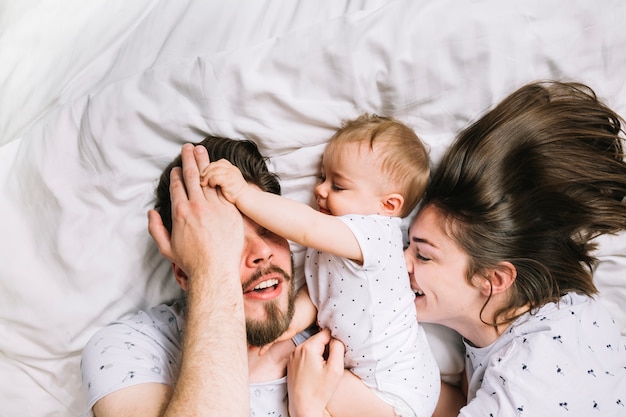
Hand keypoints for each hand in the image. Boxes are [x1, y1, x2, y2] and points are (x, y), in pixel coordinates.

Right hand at [148, 144, 243, 278]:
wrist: (215, 269)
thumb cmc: (191, 261)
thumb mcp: (166, 248)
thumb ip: (156, 229)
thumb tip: (151, 213)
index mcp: (180, 212)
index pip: (176, 186)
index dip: (175, 175)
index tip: (175, 167)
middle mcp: (196, 206)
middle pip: (191, 176)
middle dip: (188, 159)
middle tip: (188, 147)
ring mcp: (214, 207)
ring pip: (208, 178)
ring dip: (204, 162)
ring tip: (202, 150)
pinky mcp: (229, 210)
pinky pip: (223, 189)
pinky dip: (219, 177)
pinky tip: (219, 167)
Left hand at [200, 158, 247, 204]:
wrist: (245, 198)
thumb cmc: (235, 193)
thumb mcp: (227, 181)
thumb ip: (220, 176)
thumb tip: (205, 176)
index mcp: (231, 168)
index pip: (217, 162)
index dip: (209, 167)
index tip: (203, 174)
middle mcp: (231, 168)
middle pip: (214, 165)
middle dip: (205, 171)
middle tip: (201, 178)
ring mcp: (231, 173)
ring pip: (213, 171)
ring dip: (206, 177)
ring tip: (204, 183)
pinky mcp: (229, 180)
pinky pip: (215, 177)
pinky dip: (211, 181)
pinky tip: (212, 186)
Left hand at [287, 328, 344, 416]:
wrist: (303, 407)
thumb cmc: (319, 391)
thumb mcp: (335, 369)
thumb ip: (338, 348)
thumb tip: (336, 338)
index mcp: (308, 348)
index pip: (325, 333)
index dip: (334, 341)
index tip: (336, 353)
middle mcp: (297, 349)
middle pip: (317, 339)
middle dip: (326, 347)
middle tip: (330, 363)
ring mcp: (292, 356)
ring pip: (311, 347)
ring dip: (319, 353)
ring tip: (322, 369)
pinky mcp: (291, 364)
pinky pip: (304, 355)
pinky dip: (311, 359)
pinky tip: (315, 372)